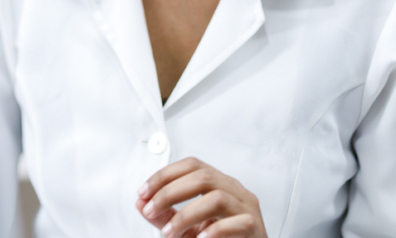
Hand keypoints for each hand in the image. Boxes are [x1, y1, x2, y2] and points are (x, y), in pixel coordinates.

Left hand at [136, 158, 266, 237]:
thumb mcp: (185, 229)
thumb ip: (164, 216)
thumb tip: (140, 202)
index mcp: (220, 183)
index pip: (192, 165)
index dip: (164, 175)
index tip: (143, 193)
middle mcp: (235, 191)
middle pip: (202, 177)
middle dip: (170, 192)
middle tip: (151, 210)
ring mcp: (247, 209)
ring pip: (217, 198)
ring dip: (187, 215)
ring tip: (170, 232)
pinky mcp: (255, 229)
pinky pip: (237, 223)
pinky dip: (214, 231)